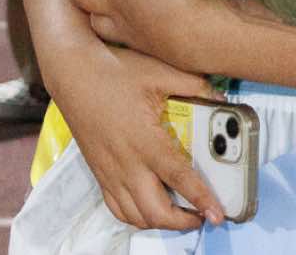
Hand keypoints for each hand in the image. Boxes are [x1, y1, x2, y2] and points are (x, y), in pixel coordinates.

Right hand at [46, 41, 222, 229]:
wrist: (74, 74)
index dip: (201, 199)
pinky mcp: (99, 173)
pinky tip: (150, 208)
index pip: (179, 178)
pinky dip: (136, 217)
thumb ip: (195, 86)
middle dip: (183, 222)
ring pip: (135, 216)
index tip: (218, 213)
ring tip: (181, 215)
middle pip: (155, 211)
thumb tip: (221, 96)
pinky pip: (117, 208)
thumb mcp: (161, 73)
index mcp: (145, 140)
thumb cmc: (115, 72)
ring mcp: (110, 172)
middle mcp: (126, 163)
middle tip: (202, 215)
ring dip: (160, 223)